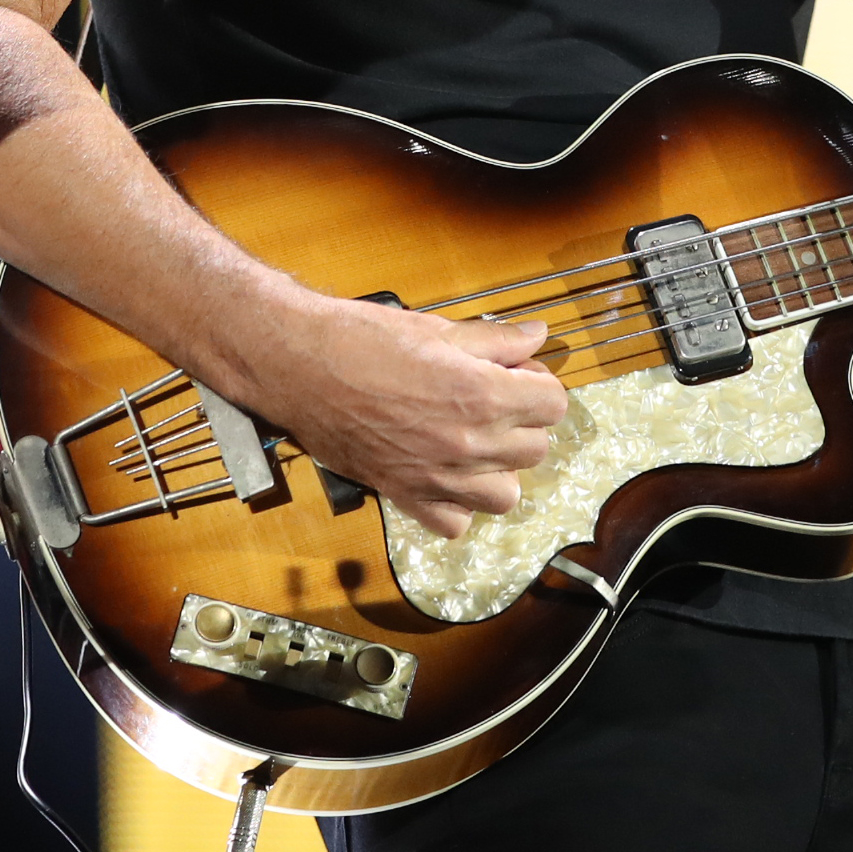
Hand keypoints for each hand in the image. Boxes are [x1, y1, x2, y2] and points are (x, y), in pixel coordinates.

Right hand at [222, 291, 569, 540]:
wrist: (299, 366)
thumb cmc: (361, 340)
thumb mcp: (438, 328)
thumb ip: (495, 340)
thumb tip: (536, 337)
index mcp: (480, 394)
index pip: (553, 404)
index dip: (538, 384)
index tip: (518, 375)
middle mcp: (464, 443)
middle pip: (536, 449)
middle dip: (523, 422)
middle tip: (496, 400)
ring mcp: (434, 475)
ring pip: (505, 496)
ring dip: (500, 469)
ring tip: (477, 441)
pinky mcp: (403, 494)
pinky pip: (453, 523)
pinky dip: (456, 505)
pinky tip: (444, 473)